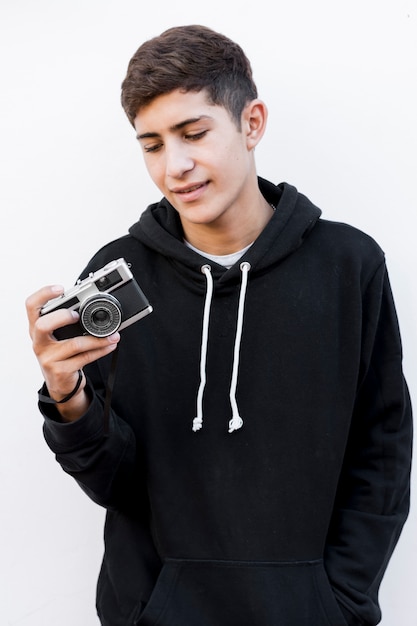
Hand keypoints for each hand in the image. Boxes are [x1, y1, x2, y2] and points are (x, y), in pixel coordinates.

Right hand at [26, 285, 119, 419]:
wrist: (60, 383)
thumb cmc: (61, 354)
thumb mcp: (58, 336)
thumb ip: (67, 321)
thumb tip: (94, 303)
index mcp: (36, 328)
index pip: (31, 307)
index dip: (43, 295)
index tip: (60, 288)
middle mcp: (39, 342)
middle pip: (42, 325)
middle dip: (62, 317)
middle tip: (77, 315)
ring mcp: (48, 358)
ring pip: (74, 344)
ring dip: (97, 339)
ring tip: (112, 335)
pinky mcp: (60, 371)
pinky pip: (85, 358)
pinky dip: (101, 350)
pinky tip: (110, 345)